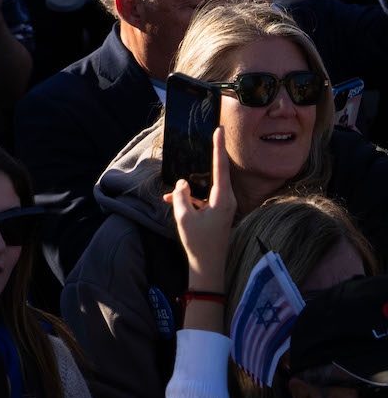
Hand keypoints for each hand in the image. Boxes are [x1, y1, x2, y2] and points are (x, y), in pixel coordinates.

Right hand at [166, 128, 234, 290]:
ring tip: (172, 193)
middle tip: (208, 138)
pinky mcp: (217, 214)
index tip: (219, 130)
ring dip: (190, 187)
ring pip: (206, 188)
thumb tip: (182, 183)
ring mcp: (223, 208)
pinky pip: (203, 199)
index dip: (218, 148)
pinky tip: (171, 201)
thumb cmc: (198, 242)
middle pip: (216, 174)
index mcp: (223, 199)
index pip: (221, 167)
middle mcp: (227, 200)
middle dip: (207, 160)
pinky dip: (189, 198)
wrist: (208, 267)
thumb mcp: (184, 216)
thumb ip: (181, 195)